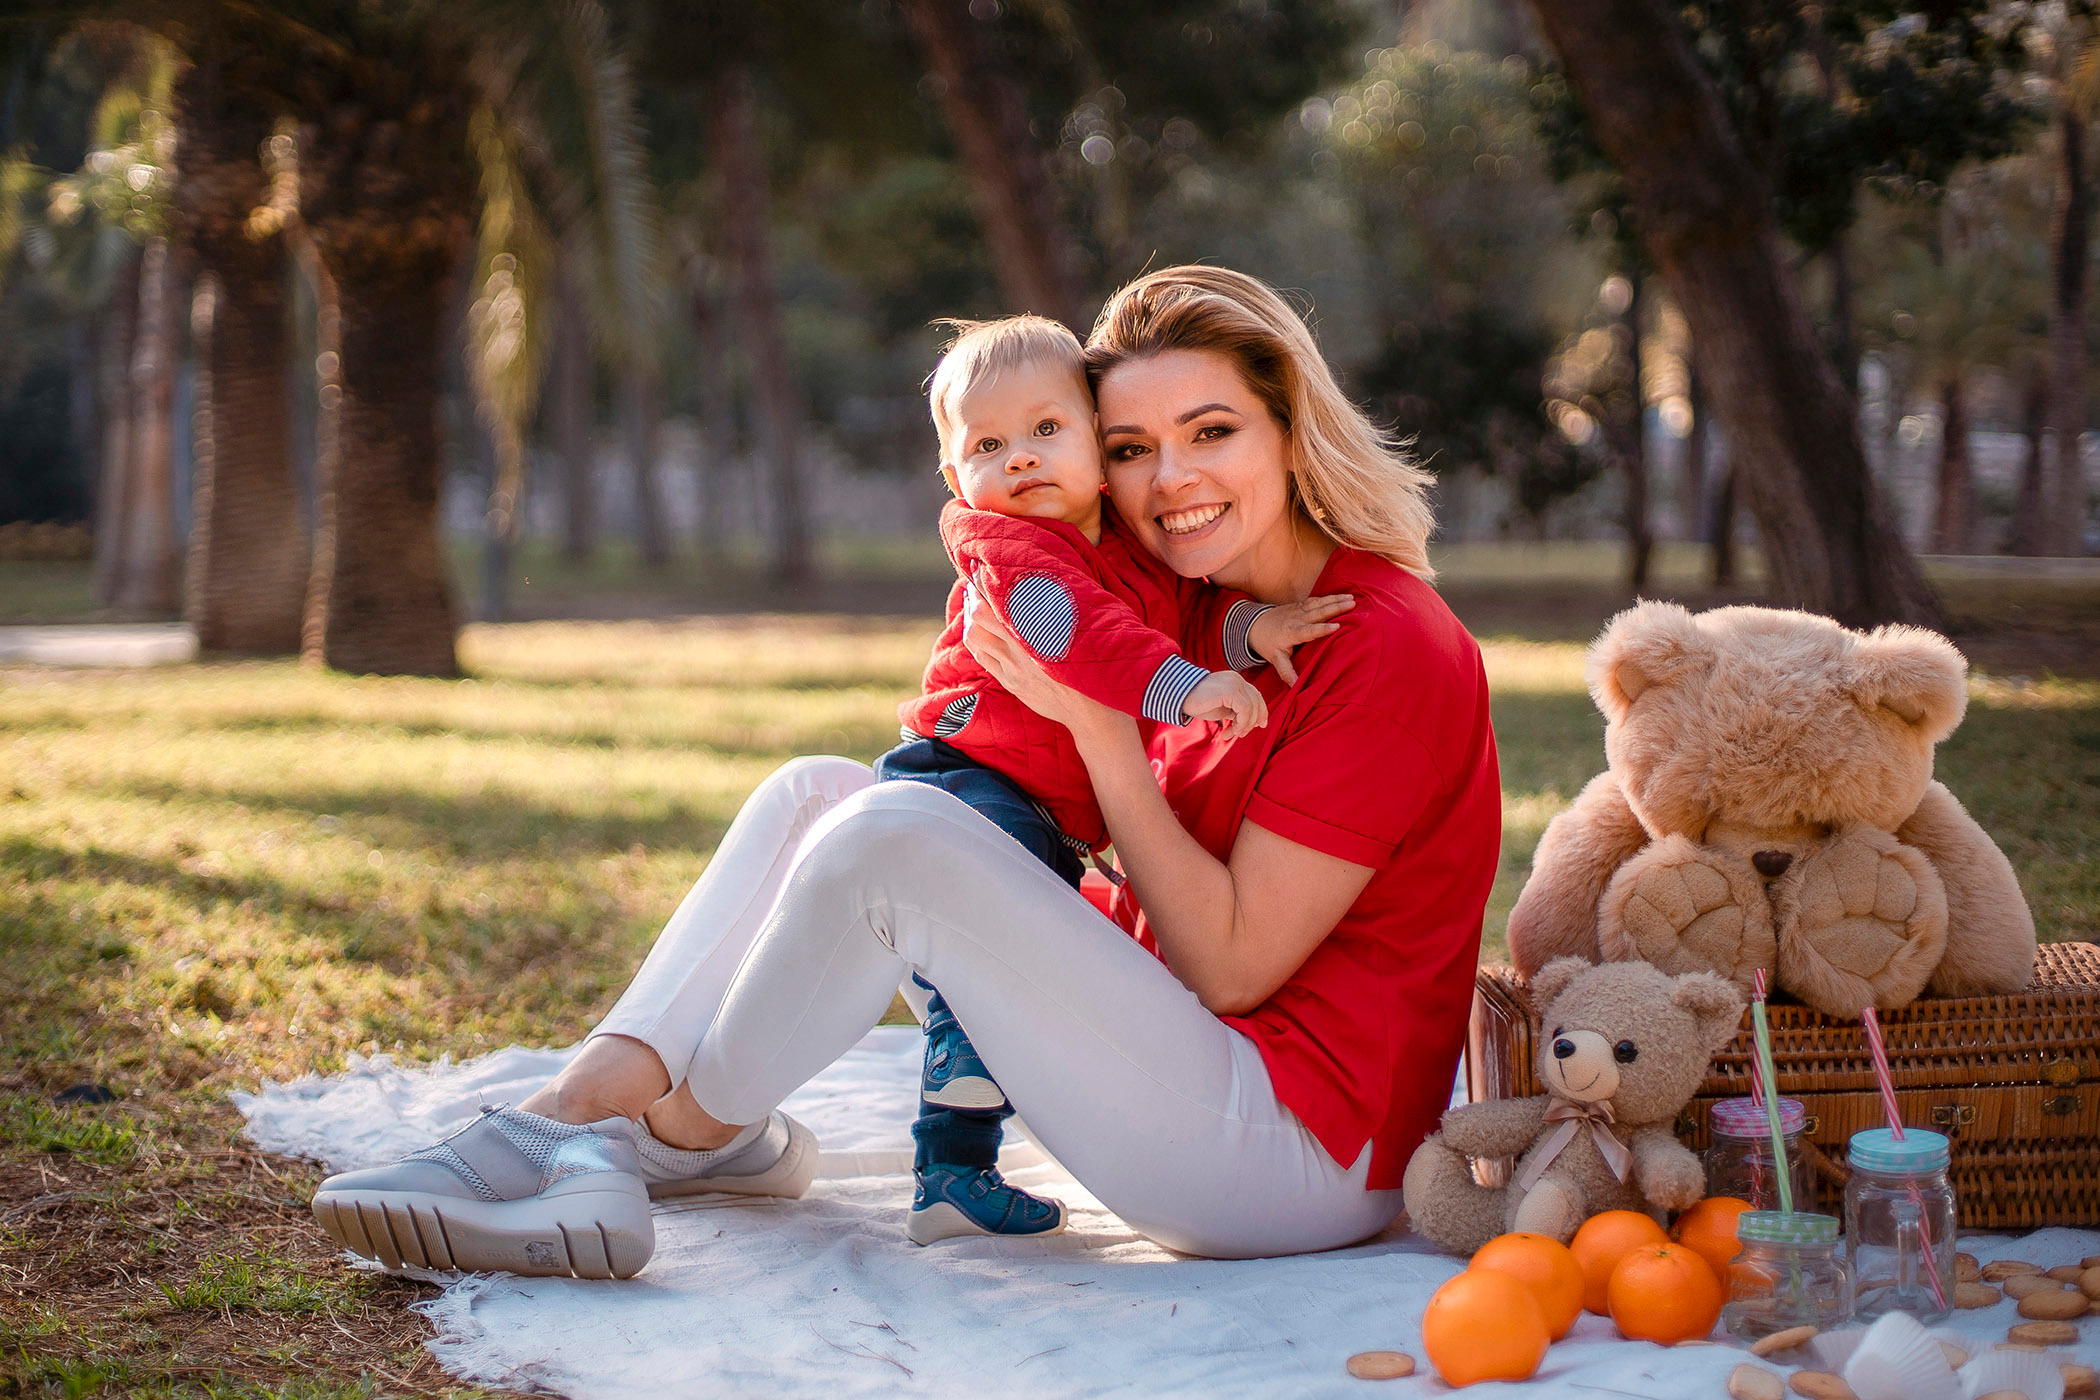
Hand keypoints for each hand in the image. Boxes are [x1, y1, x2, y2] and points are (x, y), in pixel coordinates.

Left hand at [961, 592, 1128, 743]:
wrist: (1092, 714)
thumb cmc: (1095, 667)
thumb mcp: (1084, 632)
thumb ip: (1063, 609)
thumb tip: (1052, 583)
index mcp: (1039, 632)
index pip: (1002, 599)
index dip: (987, 581)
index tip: (982, 567)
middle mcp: (1020, 649)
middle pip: (980, 615)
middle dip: (974, 596)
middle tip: (975, 584)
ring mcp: (1012, 668)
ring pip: (976, 638)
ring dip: (970, 619)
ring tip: (973, 605)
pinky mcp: (1011, 682)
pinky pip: (982, 658)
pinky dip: (976, 640)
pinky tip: (978, 631)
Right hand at [1182, 670, 1266, 739]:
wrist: (1179, 696)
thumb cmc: (1197, 703)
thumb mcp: (1222, 708)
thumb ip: (1236, 711)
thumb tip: (1251, 722)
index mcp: (1235, 681)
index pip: (1255, 695)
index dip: (1261, 711)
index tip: (1260, 725)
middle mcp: (1237, 679)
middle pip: (1256, 702)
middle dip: (1252, 721)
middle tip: (1239, 734)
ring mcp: (1234, 683)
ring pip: (1252, 707)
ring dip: (1244, 725)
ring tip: (1231, 734)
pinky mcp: (1230, 690)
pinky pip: (1245, 709)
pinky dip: (1241, 723)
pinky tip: (1230, 731)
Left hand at [1246, 592, 1353, 684]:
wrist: (1254, 625)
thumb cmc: (1267, 644)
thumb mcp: (1275, 659)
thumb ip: (1286, 672)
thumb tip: (1296, 687)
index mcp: (1292, 633)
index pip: (1309, 630)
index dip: (1322, 629)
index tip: (1337, 627)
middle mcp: (1296, 619)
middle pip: (1318, 612)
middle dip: (1335, 608)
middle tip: (1352, 605)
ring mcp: (1298, 610)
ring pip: (1319, 603)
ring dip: (1336, 600)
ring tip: (1353, 599)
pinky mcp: (1300, 605)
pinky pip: (1316, 599)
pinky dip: (1330, 597)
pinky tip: (1343, 596)